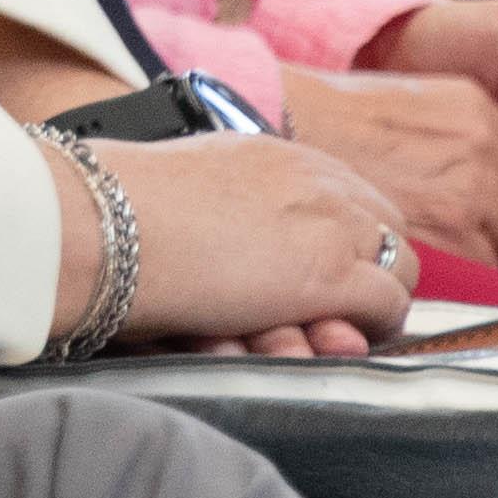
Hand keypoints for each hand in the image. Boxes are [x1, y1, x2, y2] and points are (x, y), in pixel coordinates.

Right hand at [75, 131, 415, 355]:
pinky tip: (333, 341)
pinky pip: (390, 304)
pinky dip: (371, 328)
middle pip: (384, 225)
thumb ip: (222, 208)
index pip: (344, 193)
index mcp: (272, 155)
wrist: (99, 230)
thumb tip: (224, 244)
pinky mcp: (331, 276)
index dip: (340, 239)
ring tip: (331, 331)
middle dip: (366, 270)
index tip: (316, 271)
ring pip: (399, 267)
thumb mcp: (181, 193)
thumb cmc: (111, 219)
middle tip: (332, 309)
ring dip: (368, 305)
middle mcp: (312, 179)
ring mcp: (328, 225)